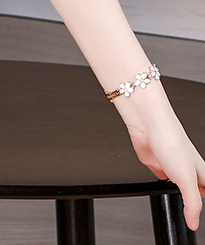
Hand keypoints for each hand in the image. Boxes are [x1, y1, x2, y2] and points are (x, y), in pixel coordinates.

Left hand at [116, 87, 204, 230]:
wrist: (147, 124)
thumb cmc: (171, 140)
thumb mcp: (187, 179)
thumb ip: (192, 203)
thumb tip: (194, 222)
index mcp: (201, 172)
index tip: (202, 216)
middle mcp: (187, 169)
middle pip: (194, 191)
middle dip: (193, 202)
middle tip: (193, 215)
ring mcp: (170, 166)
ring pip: (177, 186)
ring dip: (176, 194)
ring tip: (178, 206)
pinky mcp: (155, 163)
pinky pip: (159, 179)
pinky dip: (159, 186)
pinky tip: (161, 190)